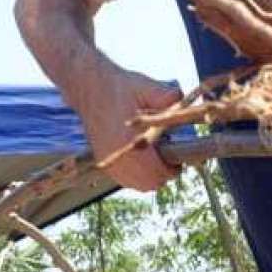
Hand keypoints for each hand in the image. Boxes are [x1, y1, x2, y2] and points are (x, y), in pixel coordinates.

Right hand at [76, 67, 182, 191]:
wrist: (90, 87)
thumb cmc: (119, 87)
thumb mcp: (146, 87)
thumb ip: (166, 96)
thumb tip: (181, 101)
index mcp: (127, 140)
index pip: (155, 171)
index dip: (171, 169)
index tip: (178, 159)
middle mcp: (116, 155)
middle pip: (148, 183)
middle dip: (163, 174)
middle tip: (170, 159)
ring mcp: (108, 159)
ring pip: (136, 184)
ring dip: (151, 177)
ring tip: (157, 159)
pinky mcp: (102, 158)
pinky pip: (123, 180)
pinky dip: (136, 177)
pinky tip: (143, 161)